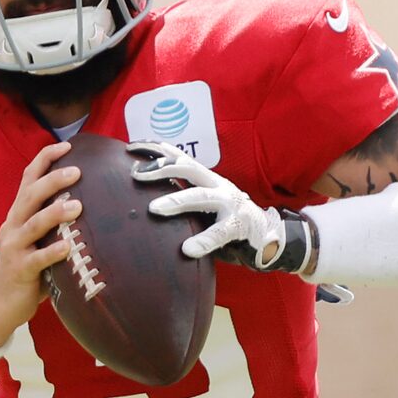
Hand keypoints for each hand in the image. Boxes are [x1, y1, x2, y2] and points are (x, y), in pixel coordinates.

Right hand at [0, 142, 81, 348]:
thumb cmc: (25, 269)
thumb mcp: (36, 240)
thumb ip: (53, 224)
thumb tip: (87, 204)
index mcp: (18, 215)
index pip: (28, 179)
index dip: (44, 160)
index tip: (66, 146)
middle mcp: (13, 226)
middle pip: (30, 196)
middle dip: (52, 180)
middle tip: (77, 171)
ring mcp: (14, 248)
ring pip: (33, 224)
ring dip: (55, 214)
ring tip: (77, 206)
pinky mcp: (19, 270)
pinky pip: (37, 259)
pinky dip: (53, 252)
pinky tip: (68, 247)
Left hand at [133, 144, 302, 268]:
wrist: (267, 235)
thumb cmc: (227, 220)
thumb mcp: (204, 204)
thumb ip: (185, 198)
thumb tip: (146, 200)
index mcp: (207, 178)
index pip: (179, 158)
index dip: (156, 151)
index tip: (130, 148)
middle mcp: (217, 185)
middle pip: (188, 168)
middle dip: (161, 168)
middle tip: (136, 175)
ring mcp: (230, 203)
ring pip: (201, 196)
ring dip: (177, 201)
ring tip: (154, 209)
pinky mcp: (239, 226)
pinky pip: (219, 233)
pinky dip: (203, 241)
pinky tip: (188, 249)